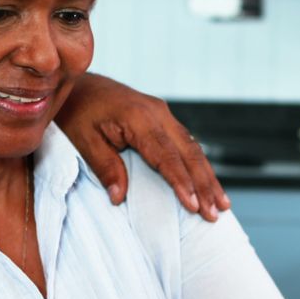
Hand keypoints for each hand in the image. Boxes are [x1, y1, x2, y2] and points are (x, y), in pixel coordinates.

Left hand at [55, 73, 229, 220]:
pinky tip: (207, 182)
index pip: (167, 156)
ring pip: (193, 147)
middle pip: (189, 152)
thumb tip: (119, 198)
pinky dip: (198, 164)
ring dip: (208, 177)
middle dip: (205, 185)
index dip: (183, 183)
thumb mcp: (83, 141)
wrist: (78, 84)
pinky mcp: (162, 116)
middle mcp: (157, 113)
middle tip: (216, 214)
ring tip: (222, 204)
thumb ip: (105, 167)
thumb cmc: (77, 113)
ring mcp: (162, 113)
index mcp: (139, 118)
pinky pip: (186, 142)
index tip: (195, 207)